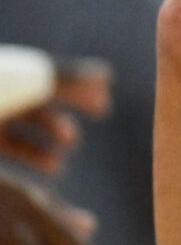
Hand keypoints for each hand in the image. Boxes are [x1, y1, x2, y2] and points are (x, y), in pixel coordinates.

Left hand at [2, 54, 109, 174]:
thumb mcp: (27, 83)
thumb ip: (66, 79)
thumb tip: (106, 76)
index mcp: (9, 75)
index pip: (48, 79)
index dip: (79, 91)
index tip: (103, 107)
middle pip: (34, 106)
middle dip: (58, 124)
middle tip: (74, 140)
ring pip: (19, 134)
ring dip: (44, 148)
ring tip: (59, 163)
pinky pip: (8, 151)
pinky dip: (30, 159)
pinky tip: (51, 168)